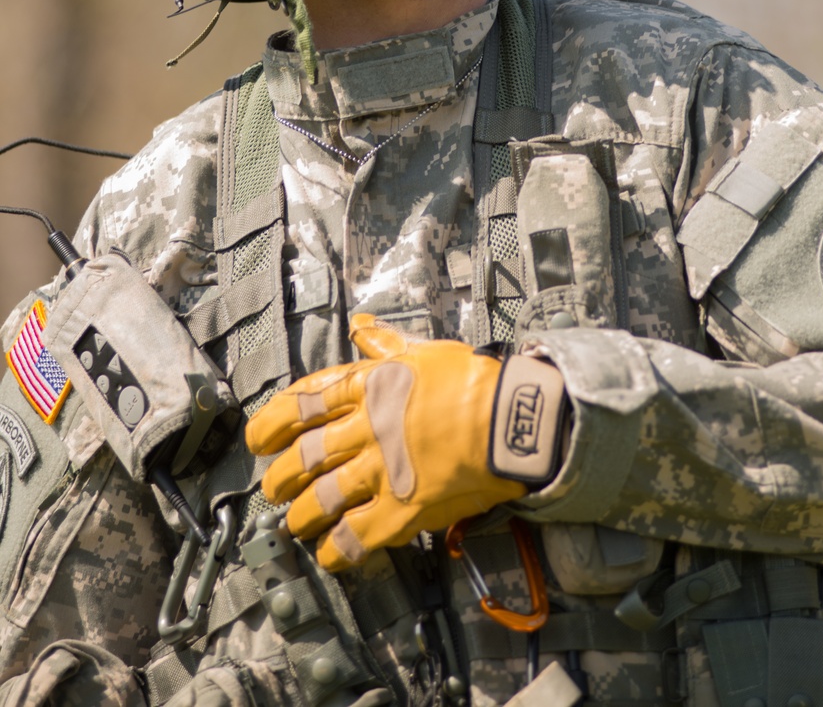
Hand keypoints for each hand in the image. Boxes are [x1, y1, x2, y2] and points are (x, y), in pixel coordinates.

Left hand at [244, 315, 526, 569]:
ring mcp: (381, 471)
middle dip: (281, 476)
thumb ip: (386, 344)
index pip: (304, 403)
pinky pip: (356, 536)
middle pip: (305, 456)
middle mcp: (366, 430)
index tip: (259, 436)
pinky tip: (329, 553)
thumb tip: (361, 325)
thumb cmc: (471, 381)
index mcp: (368, 388)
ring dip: (301, 514)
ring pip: (322, 498)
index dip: (273, 422)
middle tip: (273, 487)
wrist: (508, 419)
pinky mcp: (402, 508)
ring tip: (294, 523)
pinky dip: (337, 548)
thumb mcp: (423, 351)